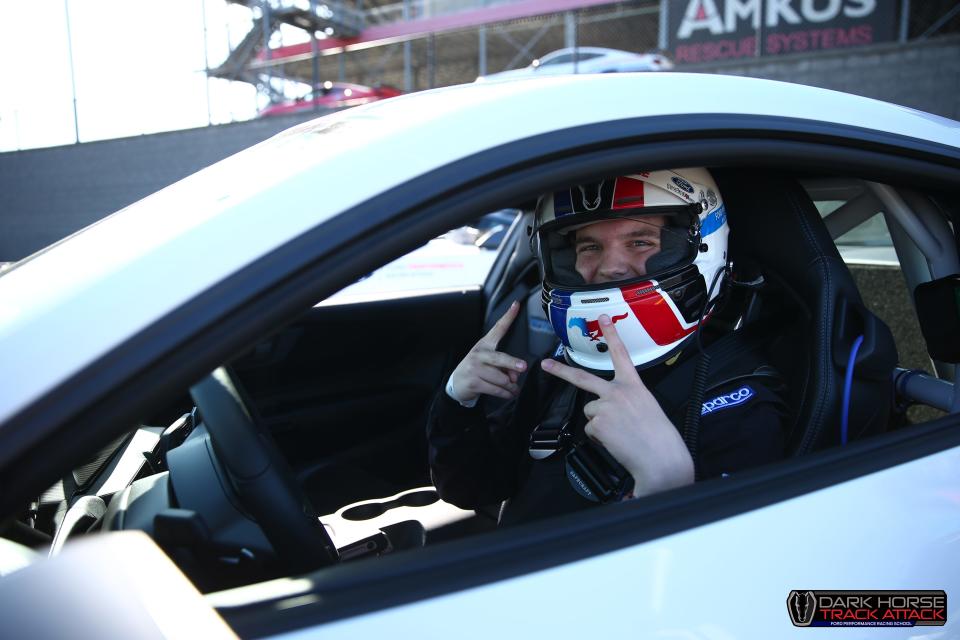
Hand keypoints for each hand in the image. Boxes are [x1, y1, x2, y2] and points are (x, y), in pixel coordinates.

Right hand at [448, 301, 527, 402]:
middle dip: (512, 363)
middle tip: (523, 367)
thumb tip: (514, 377)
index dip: (508, 317)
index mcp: (485, 345)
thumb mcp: (489, 363)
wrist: (457, 383)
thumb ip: (504, 367)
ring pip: (501, 379)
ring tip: (513, 389)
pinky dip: (505, 394)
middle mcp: (479, 354)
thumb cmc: (477, 369)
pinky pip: (496, 389)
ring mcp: (475, 368)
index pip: (498, 328)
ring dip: (511, 386)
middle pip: (500, 358)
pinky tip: (508, 394)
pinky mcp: (474, 382)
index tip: (516, 305)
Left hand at [540, 314, 693, 496]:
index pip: (620, 354)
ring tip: (620, 433)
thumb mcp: (647, 406)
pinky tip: (616, 441)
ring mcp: (605, 407)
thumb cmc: (659, 436)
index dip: (611, 334)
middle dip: (560, 371)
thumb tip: (610, 407)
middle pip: (582, 378)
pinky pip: (591, 430)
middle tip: (545, 364)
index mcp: (634, 385)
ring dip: (600, 423)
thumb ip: (627, 399)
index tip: (603, 318)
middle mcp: (617, 391)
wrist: (660, 457)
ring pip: (590, 411)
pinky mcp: (596, 424)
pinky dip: (600, 437)